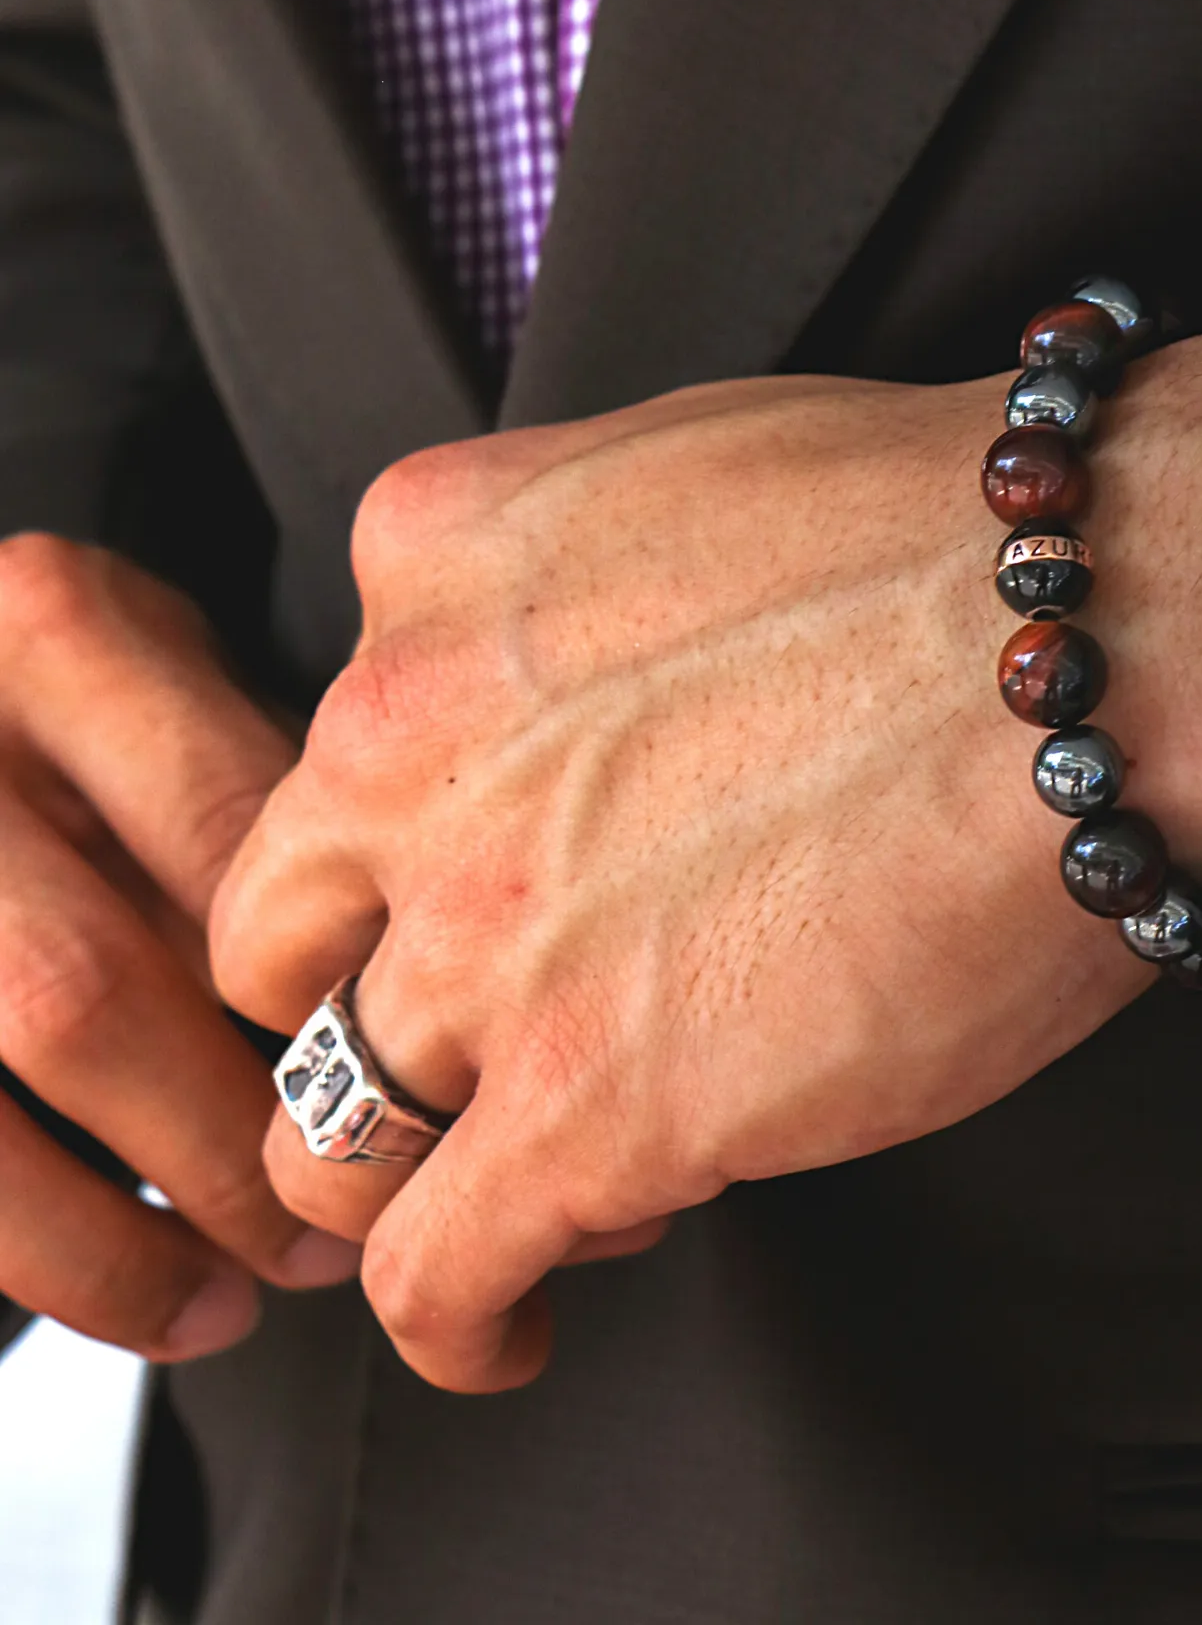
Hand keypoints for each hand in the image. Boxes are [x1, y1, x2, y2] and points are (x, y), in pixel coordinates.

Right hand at [0, 539, 359, 1360]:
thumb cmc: (57, 718)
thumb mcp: (155, 679)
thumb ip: (255, 786)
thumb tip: (430, 967)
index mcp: (54, 628)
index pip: (232, 828)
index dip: (332, 984)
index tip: (433, 1076)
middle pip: (93, 985)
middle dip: (243, 1132)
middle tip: (363, 1206)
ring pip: (5, 1093)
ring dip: (145, 1230)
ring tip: (259, 1282)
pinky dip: (58, 1260)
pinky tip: (152, 1298)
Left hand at [212, 334, 1201, 1392]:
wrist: (1102, 637)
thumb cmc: (964, 545)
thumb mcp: (694, 469)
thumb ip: (579, 574)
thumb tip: (616, 685)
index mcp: (434, 565)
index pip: (340, 752)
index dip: (413, 850)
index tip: (496, 896)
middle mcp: (410, 746)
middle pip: (286, 944)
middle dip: (365, 1005)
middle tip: (474, 1046)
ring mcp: (482, 933)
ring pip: (334, 1121)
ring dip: (411, 1168)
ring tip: (514, 1188)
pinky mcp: (585, 1103)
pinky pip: (428, 1270)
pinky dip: (453, 1317)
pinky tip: (507, 1329)